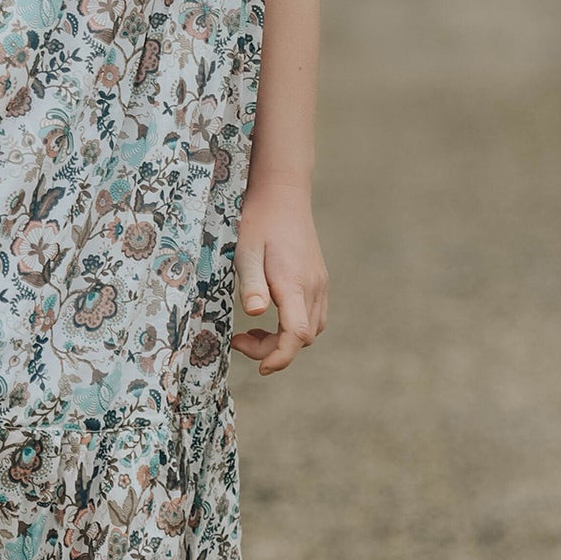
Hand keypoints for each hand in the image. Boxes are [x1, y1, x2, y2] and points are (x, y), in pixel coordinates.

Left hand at [232, 187, 327, 376]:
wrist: (282, 192)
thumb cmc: (259, 221)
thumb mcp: (246, 251)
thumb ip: (252, 283)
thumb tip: (255, 315)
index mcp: (295, 284)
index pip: (297, 335)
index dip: (280, 357)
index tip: (259, 367)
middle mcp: (313, 287)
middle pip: (303, 338)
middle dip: (274, 350)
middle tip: (240, 340)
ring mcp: (319, 282)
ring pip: (312, 328)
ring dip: (285, 339)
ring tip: (252, 332)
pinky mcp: (318, 277)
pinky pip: (314, 314)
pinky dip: (294, 326)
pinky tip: (271, 314)